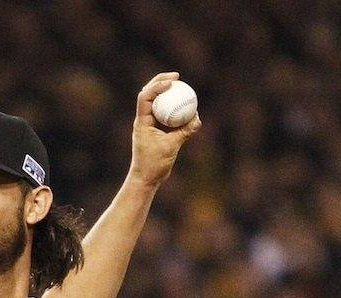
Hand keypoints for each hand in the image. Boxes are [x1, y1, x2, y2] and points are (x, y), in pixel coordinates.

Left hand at [129, 71, 201, 187]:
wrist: (146, 179)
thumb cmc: (154, 164)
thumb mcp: (171, 147)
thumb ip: (184, 132)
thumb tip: (197, 119)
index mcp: (142, 121)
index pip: (145, 97)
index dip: (157, 85)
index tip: (172, 82)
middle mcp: (144, 120)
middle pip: (149, 94)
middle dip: (161, 82)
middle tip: (177, 76)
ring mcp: (150, 125)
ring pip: (157, 103)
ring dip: (167, 93)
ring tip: (181, 86)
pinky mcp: (157, 131)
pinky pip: (166, 115)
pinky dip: (175, 109)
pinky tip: (187, 106)